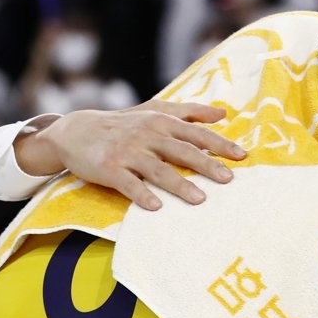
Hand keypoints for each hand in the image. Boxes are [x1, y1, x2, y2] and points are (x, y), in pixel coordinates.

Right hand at [16, 102, 246, 209]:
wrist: (75, 131)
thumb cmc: (122, 123)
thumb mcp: (154, 111)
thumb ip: (188, 112)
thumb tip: (222, 113)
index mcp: (161, 122)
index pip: (196, 133)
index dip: (219, 144)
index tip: (241, 156)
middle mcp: (147, 135)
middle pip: (182, 151)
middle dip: (207, 165)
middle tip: (228, 179)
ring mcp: (128, 152)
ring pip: (158, 169)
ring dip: (179, 184)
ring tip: (199, 199)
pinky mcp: (110, 168)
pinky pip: (128, 184)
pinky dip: (141, 195)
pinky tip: (156, 207)